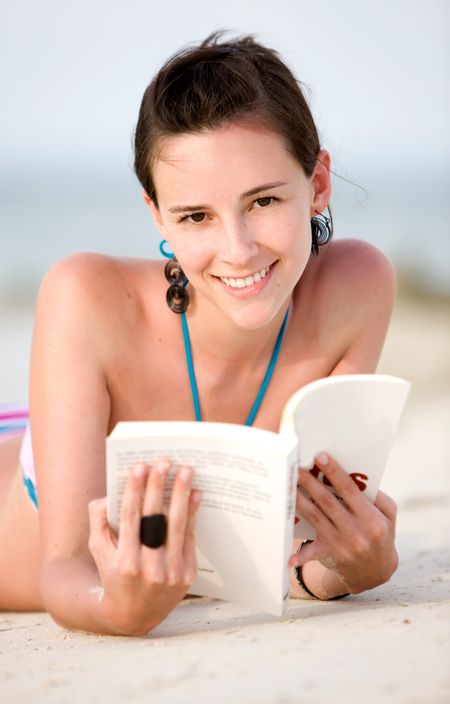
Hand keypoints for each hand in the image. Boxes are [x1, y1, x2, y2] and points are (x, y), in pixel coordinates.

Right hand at [87, 458, 200, 634]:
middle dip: (159, 486)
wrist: (134, 615)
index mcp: (124, 561)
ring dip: (182, 494)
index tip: (138, 466)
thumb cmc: (113, 573)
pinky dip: (194, 514)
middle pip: (155, 518)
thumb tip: (108, 494)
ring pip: (178, 525)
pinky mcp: (187, 574)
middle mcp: (149, 568)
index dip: (134, 490)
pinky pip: (191, 537)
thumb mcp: (98, 550)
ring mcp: (170, 572)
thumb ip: (98, 520)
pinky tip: (195, 493)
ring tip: (185, 470)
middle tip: (164, 461)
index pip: (130, 518)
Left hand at [290, 452, 397, 594]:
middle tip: (296, 467)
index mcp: (372, 519)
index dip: (334, 472)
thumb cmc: (381, 535)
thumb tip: (359, 477)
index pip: (350, 490)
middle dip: (310, 482)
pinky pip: (312, 553)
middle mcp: (356, 532)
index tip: (320, 456)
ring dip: (299, 500)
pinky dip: (300, 556)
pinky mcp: (329, 554)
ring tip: (287, 485)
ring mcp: (341, 544)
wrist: (376, 572)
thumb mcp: (388, 515)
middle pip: (327, 501)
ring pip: (315, 516)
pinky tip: (288, 557)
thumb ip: (378, 496)